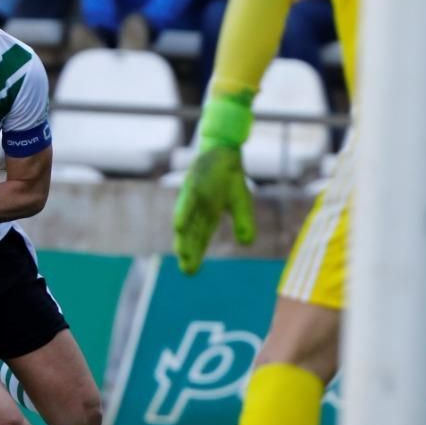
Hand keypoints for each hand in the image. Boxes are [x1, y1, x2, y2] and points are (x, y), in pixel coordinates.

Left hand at [172, 146, 254, 274]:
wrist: (226, 152)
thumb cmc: (229, 178)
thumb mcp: (241, 203)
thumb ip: (243, 223)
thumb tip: (246, 243)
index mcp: (209, 215)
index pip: (201, 238)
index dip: (196, 254)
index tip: (191, 271)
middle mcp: (198, 209)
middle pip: (192, 234)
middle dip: (189, 251)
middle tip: (186, 269)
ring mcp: (194, 197)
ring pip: (187, 219)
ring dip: (184, 236)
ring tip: (181, 252)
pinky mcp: (193, 184)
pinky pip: (187, 200)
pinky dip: (184, 212)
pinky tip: (179, 226)